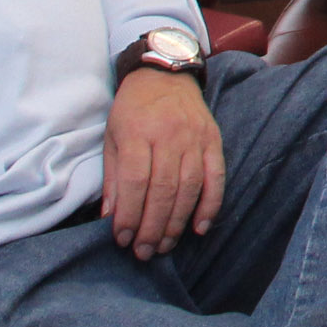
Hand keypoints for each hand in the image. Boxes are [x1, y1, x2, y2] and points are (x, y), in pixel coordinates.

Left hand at [101, 71, 221, 263]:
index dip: (129, 215)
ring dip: (177, 222)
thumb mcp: (112, 137)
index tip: (122, 239)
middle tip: (144, 252)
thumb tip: (110, 217)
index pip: (135, 181)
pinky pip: (216, 177)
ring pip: (189, 188)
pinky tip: (200, 228)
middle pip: (163, 189)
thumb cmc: (133, 109)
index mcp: (138, 132)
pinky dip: (210, 205)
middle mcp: (170, 136)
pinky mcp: (214, 141)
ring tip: (164, 245)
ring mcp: (195, 138)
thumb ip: (113, 177)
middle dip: (152, 226)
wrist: (166, 74)